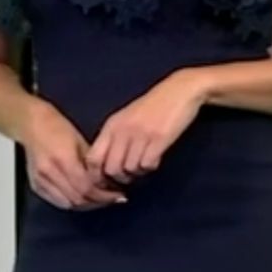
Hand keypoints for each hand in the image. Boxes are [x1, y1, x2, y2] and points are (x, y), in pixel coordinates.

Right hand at [24, 99, 128, 209]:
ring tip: (100, 200)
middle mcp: (50, 172)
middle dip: (98, 202)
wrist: (31, 125)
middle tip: (112, 199)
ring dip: (86, 205)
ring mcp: (41, 180)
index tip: (117, 194)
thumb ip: (92, 163)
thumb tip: (108, 180)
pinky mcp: (36, 186)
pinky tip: (83, 199)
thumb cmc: (57, 127)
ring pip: (68, 204)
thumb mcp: (80, 141)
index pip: (86, 187)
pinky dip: (73, 203)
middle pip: (77, 198)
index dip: (104, 195)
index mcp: (63, 158)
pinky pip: (57, 202)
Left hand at [84, 69, 206, 185]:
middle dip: (120, 179)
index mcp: (111, 125)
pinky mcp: (158, 138)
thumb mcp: (126, 118)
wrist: (179, 91)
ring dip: (137, 173)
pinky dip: (150, 166)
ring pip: (129, 169)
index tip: (108, 181)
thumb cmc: (153, 107)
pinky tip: (155, 158)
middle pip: (111, 169)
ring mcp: (140, 134)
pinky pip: (147, 164)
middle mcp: (122, 130)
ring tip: (144, 164)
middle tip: (130, 177)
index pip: (92, 158)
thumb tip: (105, 167)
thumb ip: (114, 138)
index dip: (97, 176)